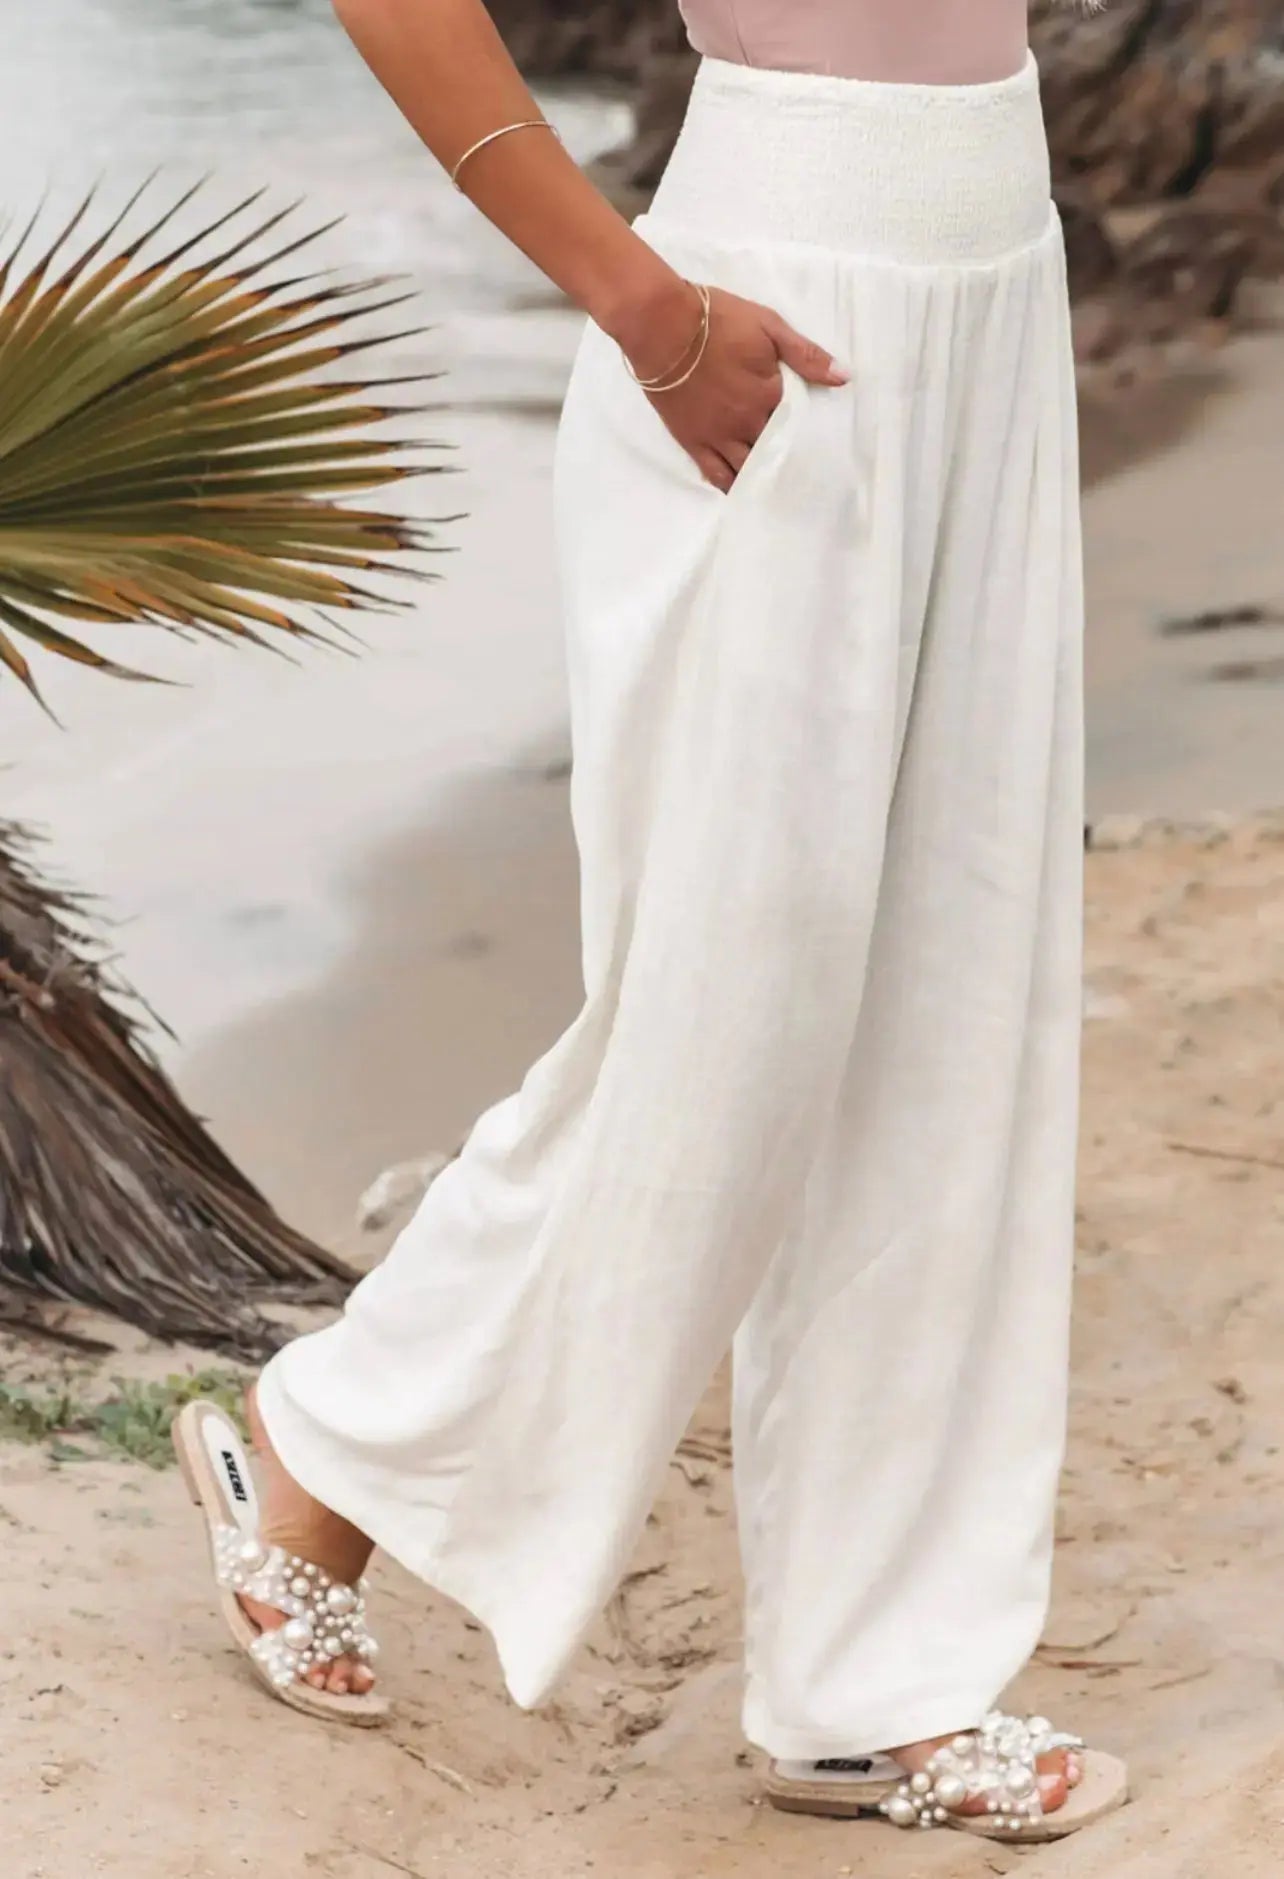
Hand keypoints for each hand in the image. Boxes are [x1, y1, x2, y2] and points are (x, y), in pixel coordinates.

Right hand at [620, 284, 848, 490]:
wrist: (662, 325)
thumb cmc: (717, 319)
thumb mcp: (768, 325)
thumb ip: (806, 354)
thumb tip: (844, 377)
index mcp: (770, 395)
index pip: (797, 423)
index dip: (805, 431)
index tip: (818, 442)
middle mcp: (748, 423)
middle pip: (775, 451)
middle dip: (787, 459)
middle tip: (801, 471)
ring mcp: (719, 437)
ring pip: (748, 469)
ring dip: (763, 478)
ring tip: (776, 487)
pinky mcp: (693, 442)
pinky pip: (716, 475)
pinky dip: (731, 486)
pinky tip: (742, 491)